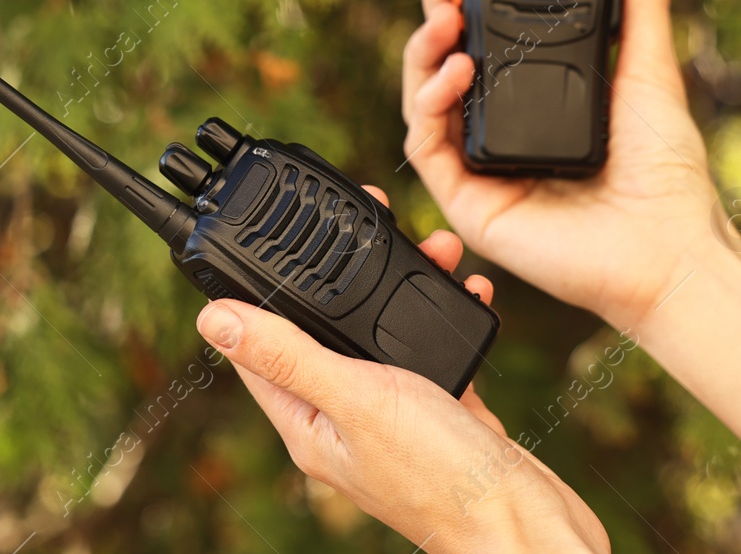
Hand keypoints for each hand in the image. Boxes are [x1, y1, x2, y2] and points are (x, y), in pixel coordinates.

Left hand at [195, 187, 608, 552]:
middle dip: (346, 271)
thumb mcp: (355, 399)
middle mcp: (344, 418)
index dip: (254, 293)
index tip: (257, 242)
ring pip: (385, 329)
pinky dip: (448, 311)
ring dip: (407, 283)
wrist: (527, 527)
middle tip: (368, 217)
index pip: (258, 350)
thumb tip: (213, 321)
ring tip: (435, 246)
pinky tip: (469, 287)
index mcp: (307, 422)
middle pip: (327, 327)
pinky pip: (433, 346)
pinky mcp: (442, 411)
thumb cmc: (440, 478)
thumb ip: (289, 355)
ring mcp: (395, 415)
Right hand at [402, 0, 714, 329]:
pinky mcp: (465, 200)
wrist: (668, 249)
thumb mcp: (648, 65)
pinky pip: (424, 144)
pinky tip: (456, 70)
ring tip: (446, 14)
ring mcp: (478, 163)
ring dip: (424, 47)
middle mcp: (500, 127)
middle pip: (443, 55)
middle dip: (432, 0)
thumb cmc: (666, 175)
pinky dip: (429, 101)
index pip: (485, 34)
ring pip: (422, 95)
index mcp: (536, 97)